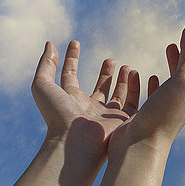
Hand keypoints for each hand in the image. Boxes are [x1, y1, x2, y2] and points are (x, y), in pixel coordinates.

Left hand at [31, 41, 139, 161]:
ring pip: (117, 96)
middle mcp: (88, 109)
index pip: (70, 76)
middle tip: (110, 60)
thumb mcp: (43, 85)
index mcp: (69, 100)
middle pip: (98, 88)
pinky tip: (141, 76)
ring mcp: (106, 116)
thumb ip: (46, 64)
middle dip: (105, 73)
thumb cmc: (58, 115)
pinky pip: (135, 104)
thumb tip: (50, 44)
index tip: (75, 42)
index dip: (71, 58)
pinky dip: (139, 89)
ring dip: (123, 80)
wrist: (76, 143)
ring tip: (127, 67)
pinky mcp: (123, 122)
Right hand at [107, 19, 184, 157]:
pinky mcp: (153, 110)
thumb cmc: (166, 114)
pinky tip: (149, 75)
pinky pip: (158, 90)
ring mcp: (171, 103)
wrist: (142, 147)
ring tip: (170, 45)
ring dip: (177, 58)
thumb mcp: (183, 78)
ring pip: (178, 76)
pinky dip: (156, 78)